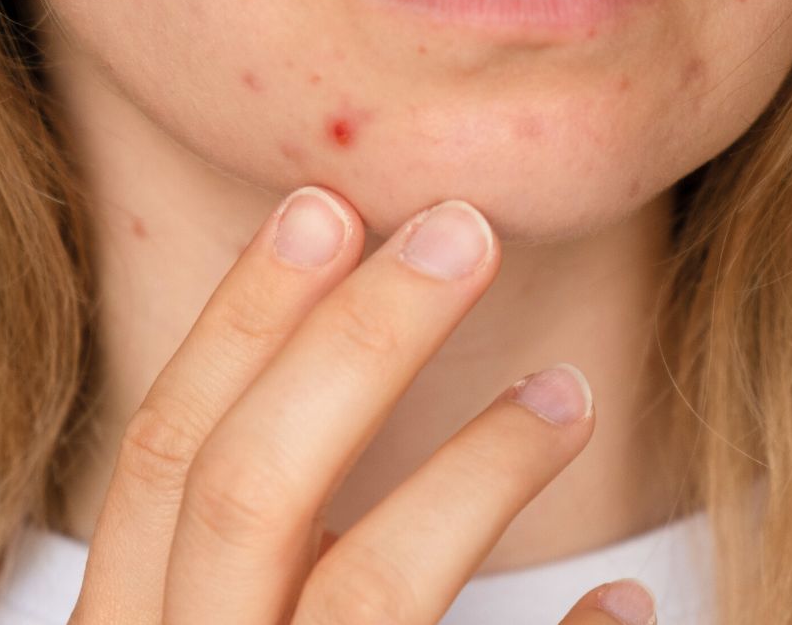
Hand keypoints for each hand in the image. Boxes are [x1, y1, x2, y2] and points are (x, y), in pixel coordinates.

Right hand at [68, 185, 648, 623]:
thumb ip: (237, 557)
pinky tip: (627, 617)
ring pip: (363, 590)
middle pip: (244, 493)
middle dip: (353, 342)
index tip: (326, 207)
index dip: (237, 325)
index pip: (164, 461)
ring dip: (475, 469)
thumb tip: (343, 384)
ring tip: (572, 392)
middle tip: (462, 228)